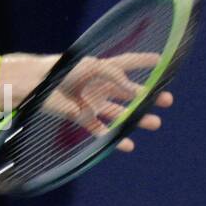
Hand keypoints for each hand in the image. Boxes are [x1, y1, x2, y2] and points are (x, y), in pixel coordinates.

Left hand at [46, 54, 171, 151]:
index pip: (128, 62)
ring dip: (138, 119)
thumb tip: (136, 93)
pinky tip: (128, 144)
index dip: (144, 61)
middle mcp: (101, 86)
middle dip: (150, 98)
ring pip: (121, 113)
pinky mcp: (83, 118)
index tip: (163, 61)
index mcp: (103, 69)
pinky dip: (114, 138)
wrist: (38, 85)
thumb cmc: (64, 70)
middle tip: (167, 101)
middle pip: (130, 93)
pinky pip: (102, 130)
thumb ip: (116, 76)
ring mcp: (93, 103)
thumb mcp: (94, 67)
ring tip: (155, 123)